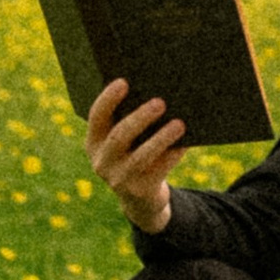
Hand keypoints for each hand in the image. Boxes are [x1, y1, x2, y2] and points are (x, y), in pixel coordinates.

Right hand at [87, 79, 188, 233]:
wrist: (141, 198)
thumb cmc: (136, 152)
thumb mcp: (127, 140)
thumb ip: (131, 118)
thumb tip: (160, 90)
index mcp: (94, 142)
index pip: (96, 117)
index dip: (108, 99)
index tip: (123, 82)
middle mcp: (101, 161)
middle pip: (119, 136)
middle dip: (140, 118)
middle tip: (160, 102)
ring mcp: (119, 179)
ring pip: (140, 157)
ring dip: (161, 138)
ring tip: (179, 123)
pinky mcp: (139, 191)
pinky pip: (159, 170)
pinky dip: (173, 155)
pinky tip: (185, 144)